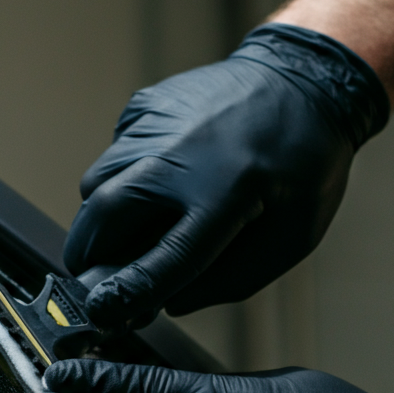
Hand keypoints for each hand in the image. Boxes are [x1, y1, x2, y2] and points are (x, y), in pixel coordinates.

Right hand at [64, 24, 388, 328]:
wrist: (305, 80)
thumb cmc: (304, 170)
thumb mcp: (287, 241)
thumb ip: (226, 280)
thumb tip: (165, 302)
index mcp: (228, 192)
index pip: (163, 257)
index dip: (126, 292)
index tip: (102, 312)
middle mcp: (184, 153)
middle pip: (104, 214)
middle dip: (88, 255)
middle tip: (94, 277)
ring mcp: (158, 122)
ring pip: (97, 183)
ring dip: (101, 218)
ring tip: (133, 229)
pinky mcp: (145, 106)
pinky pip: (114, 155)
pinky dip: (122, 180)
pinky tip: (159, 179)